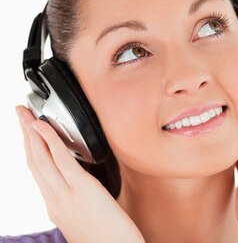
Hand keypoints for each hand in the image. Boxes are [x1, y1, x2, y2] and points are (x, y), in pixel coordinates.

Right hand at [15, 105, 144, 242]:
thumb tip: (81, 185)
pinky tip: (45, 127)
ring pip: (41, 159)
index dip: (30, 149)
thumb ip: (79, 201)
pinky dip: (51, 141)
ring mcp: (65, 197)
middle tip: (20, 113)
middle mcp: (55, 201)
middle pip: (33, 162)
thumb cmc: (111, 239)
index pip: (38, 173)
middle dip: (25, 135)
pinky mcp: (81, 190)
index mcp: (57, 207)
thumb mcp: (88, 218)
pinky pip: (62, 161)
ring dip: (32, 132)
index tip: (27, 131)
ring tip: (26, 113)